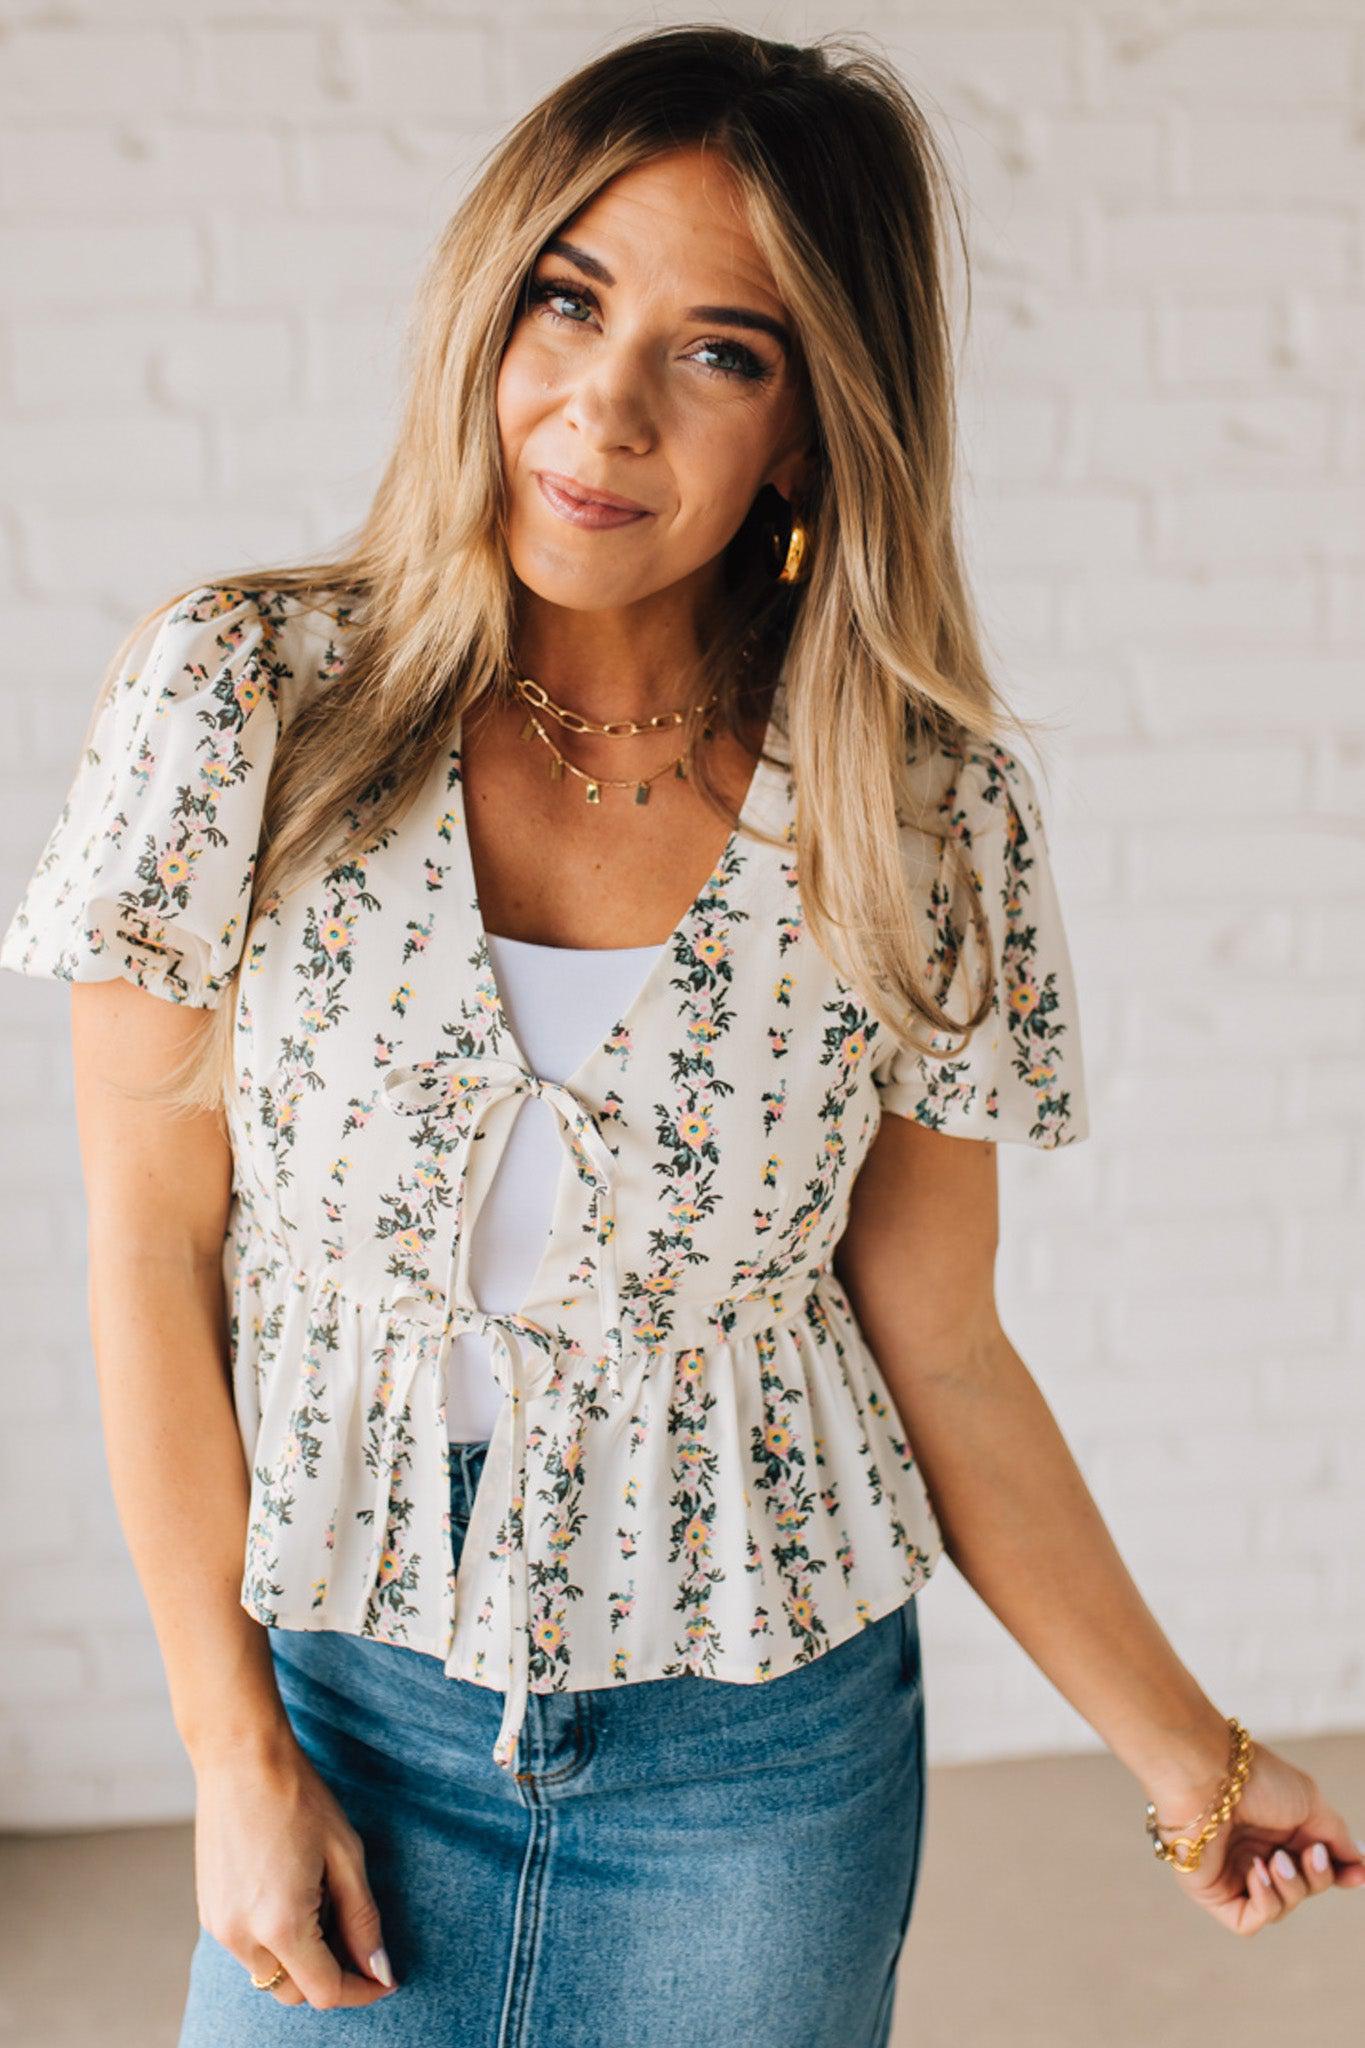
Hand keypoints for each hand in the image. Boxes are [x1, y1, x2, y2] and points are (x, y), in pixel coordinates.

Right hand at [192, 1729, 398, 2006]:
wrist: (241, 1760)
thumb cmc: (298, 1798)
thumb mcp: (346, 1856)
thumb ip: (363, 1920)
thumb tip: (380, 1970)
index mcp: (280, 1924)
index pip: (325, 1991)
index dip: (361, 1991)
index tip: (385, 1979)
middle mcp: (242, 1937)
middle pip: (294, 1993)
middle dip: (331, 1977)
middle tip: (358, 1938)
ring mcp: (218, 1928)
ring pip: (270, 1974)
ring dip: (302, 1959)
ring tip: (324, 1903)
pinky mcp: (209, 1914)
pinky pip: (249, 1950)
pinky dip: (276, 1942)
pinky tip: (295, 1895)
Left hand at [1146, 1737, 1364, 1936]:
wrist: (1208, 1774)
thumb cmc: (1257, 1779)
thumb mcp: (1311, 1805)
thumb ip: (1336, 1839)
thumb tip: (1359, 1867)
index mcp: (1276, 1830)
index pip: (1313, 1867)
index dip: (1336, 1874)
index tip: (1356, 1875)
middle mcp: (1255, 1851)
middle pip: (1302, 1889)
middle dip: (1315, 1877)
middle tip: (1310, 1854)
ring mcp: (1232, 1873)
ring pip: (1280, 1907)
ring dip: (1290, 1888)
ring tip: (1276, 1860)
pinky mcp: (1212, 1892)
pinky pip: (1249, 1921)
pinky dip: (1265, 1903)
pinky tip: (1256, 1873)